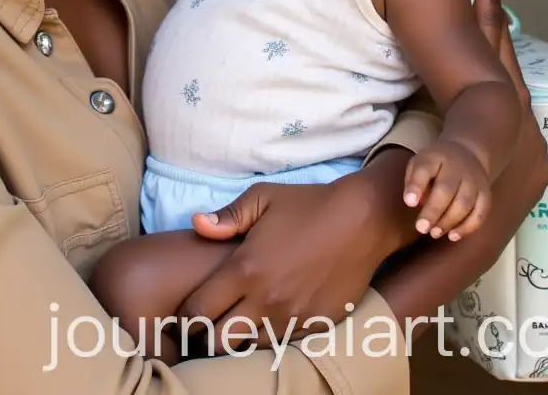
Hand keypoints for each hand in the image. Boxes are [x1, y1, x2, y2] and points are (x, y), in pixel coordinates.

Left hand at [176, 152, 412, 354]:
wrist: (362, 220)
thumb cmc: (307, 205)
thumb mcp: (262, 198)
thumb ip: (227, 216)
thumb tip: (196, 224)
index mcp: (245, 269)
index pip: (199, 310)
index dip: (185, 315)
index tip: (185, 312)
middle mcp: (265, 300)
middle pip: (218, 341)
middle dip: (206, 336)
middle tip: (207, 323)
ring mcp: (292, 317)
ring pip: (249, 348)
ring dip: (238, 338)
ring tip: (237, 321)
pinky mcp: (315, 326)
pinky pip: (281, 344)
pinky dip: (269, 337)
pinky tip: (268, 319)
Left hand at [403, 138, 490, 240]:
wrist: (467, 152)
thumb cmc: (435, 164)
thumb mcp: (419, 163)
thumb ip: (413, 180)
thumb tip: (413, 203)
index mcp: (435, 157)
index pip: (425, 168)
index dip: (416, 186)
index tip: (409, 203)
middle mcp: (456, 167)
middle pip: (446, 189)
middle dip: (433, 211)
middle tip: (421, 228)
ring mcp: (474, 180)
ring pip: (464, 203)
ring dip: (449, 222)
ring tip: (434, 233)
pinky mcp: (486, 193)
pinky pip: (480, 212)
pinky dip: (468, 227)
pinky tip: (453, 235)